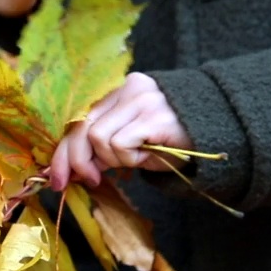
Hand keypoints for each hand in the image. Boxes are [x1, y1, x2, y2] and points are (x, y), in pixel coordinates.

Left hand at [50, 72, 191, 189]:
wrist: (212, 136)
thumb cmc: (169, 142)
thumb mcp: (128, 144)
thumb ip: (99, 149)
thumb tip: (67, 169)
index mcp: (116, 92)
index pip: (77, 119)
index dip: (62, 152)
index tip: (57, 179)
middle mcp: (126, 88)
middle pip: (82, 127)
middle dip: (78, 161)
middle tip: (90, 181)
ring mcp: (140, 99)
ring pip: (98, 137)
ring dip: (114, 159)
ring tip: (136, 158)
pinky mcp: (151, 116)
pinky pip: (120, 144)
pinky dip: (129, 158)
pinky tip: (147, 156)